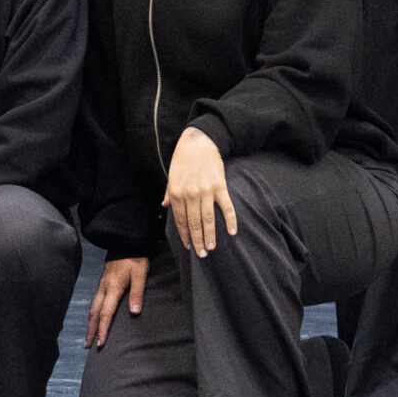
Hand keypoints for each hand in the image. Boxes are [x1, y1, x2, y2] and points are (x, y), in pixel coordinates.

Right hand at [84, 256, 147, 348]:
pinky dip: (92, 314)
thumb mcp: (140, 274)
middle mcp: (104, 288)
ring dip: (90, 323)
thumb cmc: (136, 258)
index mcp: (113, 288)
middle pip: (94, 313)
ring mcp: (102, 285)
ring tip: (89, 336)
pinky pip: (94, 301)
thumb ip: (137, 293)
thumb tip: (134, 312)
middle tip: (88, 346)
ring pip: (92, 307)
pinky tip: (93, 318)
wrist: (127, 241)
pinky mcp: (103, 283)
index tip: (101, 343)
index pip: (106, 313)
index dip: (103, 329)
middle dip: (91, 330)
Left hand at [164, 127, 236, 256]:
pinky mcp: (219, 186)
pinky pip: (226, 207)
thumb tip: (165, 206)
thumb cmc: (183, 159)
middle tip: (202, 254)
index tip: (189, 246)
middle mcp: (190, 194)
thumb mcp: (171, 176)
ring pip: (208, 219)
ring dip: (210, 235)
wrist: (199, 142)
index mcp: (176, 193)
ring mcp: (205, 191)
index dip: (185, 235)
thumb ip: (169, 193)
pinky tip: (232, 231)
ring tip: (212, 247)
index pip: (180, 220)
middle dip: (198, 240)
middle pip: (194, 223)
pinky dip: (230, 220)